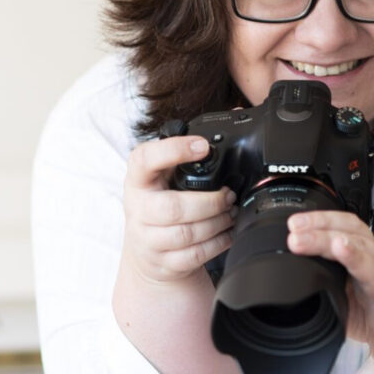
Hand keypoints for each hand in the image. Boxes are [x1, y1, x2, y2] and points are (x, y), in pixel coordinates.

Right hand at [122, 135, 235, 284]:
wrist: (149, 254)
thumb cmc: (163, 205)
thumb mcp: (167, 176)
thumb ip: (190, 150)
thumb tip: (235, 111)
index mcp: (138, 179)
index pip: (145, 160)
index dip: (173, 150)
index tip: (203, 146)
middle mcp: (138, 209)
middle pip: (173, 207)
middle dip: (210, 202)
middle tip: (229, 194)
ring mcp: (147, 239)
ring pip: (187, 233)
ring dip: (217, 222)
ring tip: (231, 212)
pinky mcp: (162, 263)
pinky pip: (195, 255)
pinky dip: (218, 243)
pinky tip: (228, 232)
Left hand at [286, 210, 373, 373]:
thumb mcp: (344, 289)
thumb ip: (320, 275)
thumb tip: (283, 267)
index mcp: (364, 258)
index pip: (345, 229)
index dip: (321, 222)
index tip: (293, 224)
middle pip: (356, 244)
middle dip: (325, 237)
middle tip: (297, 238)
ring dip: (360, 259)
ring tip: (342, 248)